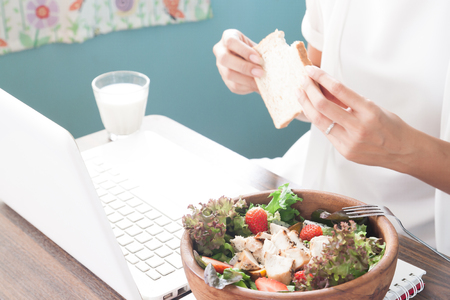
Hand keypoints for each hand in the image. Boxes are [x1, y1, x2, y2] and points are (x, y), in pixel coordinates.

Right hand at [213, 29, 263, 94]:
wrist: (251, 60)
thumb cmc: (255, 50)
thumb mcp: (256, 46)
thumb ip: (260, 51)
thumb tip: (270, 61)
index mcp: (228, 36)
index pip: (231, 42)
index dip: (244, 51)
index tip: (258, 59)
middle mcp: (220, 50)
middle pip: (225, 59)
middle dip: (244, 67)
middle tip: (260, 72)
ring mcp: (220, 66)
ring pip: (228, 74)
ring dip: (246, 79)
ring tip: (261, 81)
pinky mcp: (225, 79)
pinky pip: (233, 85)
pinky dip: (246, 87)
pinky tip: (256, 86)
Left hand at [297, 66, 415, 170]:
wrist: (403, 151)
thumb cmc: (390, 126)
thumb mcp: (373, 106)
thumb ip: (349, 101)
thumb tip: (325, 89)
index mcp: (369, 111)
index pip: (339, 89)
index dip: (321, 78)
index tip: (312, 70)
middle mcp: (358, 127)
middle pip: (322, 106)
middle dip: (309, 90)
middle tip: (303, 80)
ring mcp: (350, 142)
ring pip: (319, 121)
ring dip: (306, 105)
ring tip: (301, 93)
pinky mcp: (345, 151)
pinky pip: (326, 133)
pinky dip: (317, 119)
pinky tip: (311, 110)